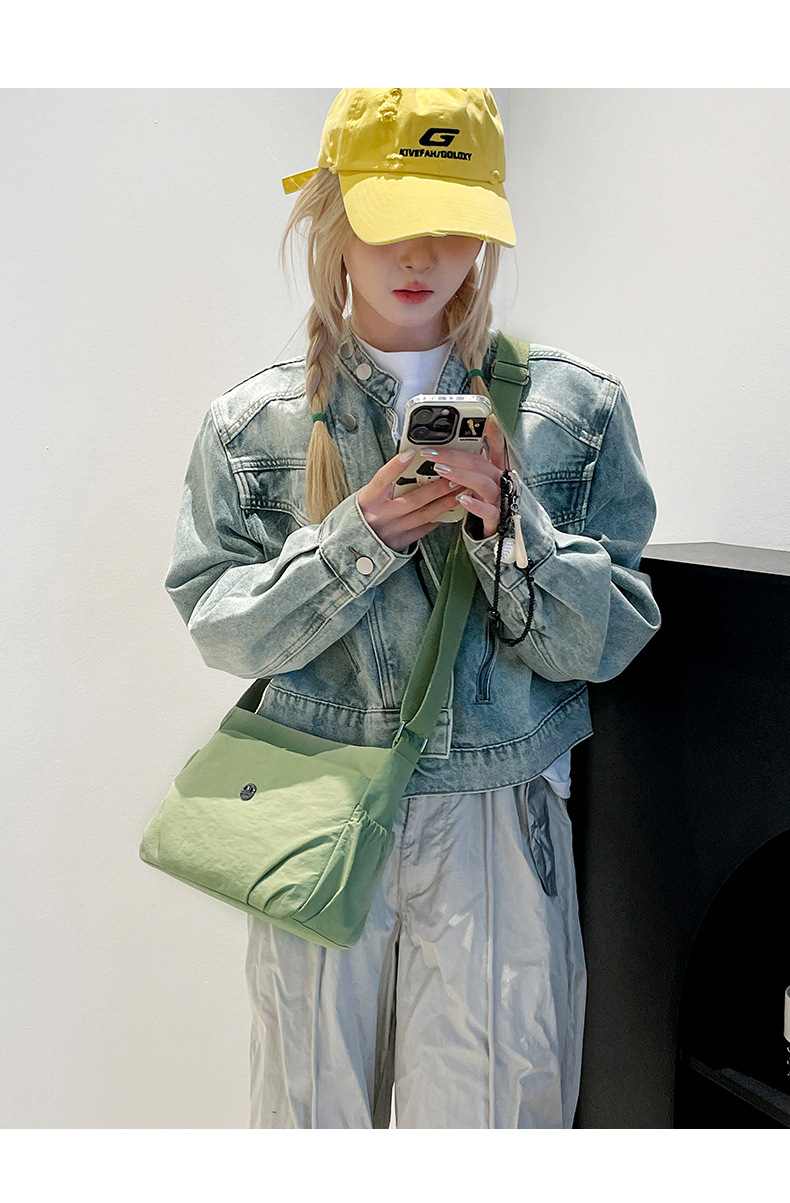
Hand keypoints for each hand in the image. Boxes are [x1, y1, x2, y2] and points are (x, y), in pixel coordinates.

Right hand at [358, 449, 466, 552]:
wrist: (353, 545)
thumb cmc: (363, 514)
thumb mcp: (367, 496)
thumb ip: (385, 484)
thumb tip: (407, 464)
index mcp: (369, 499)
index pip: (382, 479)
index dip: (395, 466)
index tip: (410, 454)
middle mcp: (381, 515)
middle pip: (413, 500)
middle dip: (437, 488)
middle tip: (454, 477)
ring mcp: (392, 529)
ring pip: (423, 515)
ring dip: (444, 504)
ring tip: (458, 493)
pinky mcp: (400, 542)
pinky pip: (422, 529)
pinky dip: (436, 520)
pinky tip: (448, 512)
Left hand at [421, 413, 507, 537]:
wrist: (500, 532)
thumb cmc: (486, 503)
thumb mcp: (481, 481)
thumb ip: (471, 464)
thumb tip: (448, 447)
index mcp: (496, 471)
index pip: (498, 449)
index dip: (494, 434)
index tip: (489, 419)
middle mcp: (500, 482)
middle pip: (480, 464)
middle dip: (455, 456)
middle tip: (431, 452)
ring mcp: (500, 500)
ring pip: (483, 484)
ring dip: (461, 476)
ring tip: (441, 471)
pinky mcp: (497, 519)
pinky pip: (488, 511)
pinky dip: (475, 505)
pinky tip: (461, 499)